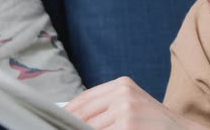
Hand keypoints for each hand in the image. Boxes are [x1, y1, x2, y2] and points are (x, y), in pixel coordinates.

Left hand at [65, 76, 203, 129]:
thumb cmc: (154, 124)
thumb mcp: (132, 107)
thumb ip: (106, 108)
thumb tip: (70, 117)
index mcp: (122, 84)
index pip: (84, 98)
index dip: (68, 113)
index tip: (54, 122)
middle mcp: (123, 93)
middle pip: (82, 114)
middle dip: (70, 127)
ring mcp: (125, 110)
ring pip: (89, 128)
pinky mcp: (128, 126)